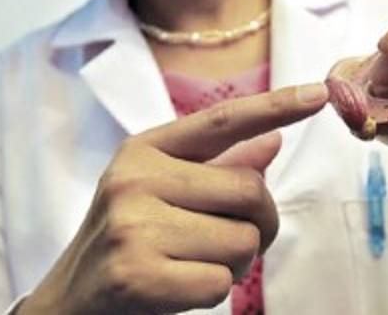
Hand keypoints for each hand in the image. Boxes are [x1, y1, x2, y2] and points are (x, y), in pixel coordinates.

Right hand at [19, 83, 330, 314]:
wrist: (67, 305)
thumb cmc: (126, 245)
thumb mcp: (160, 195)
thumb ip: (214, 169)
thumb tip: (271, 141)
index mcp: (143, 150)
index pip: (222, 119)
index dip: (275, 105)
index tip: (320, 93)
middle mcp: (134, 178)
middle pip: (250, 190)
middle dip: (258, 225)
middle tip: (228, 246)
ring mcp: (132, 224)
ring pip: (243, 241)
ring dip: (234, 265)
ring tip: (191, 267)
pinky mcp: (136, 273)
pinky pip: (220, 282)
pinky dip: (212, 294)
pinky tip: (178, 289)